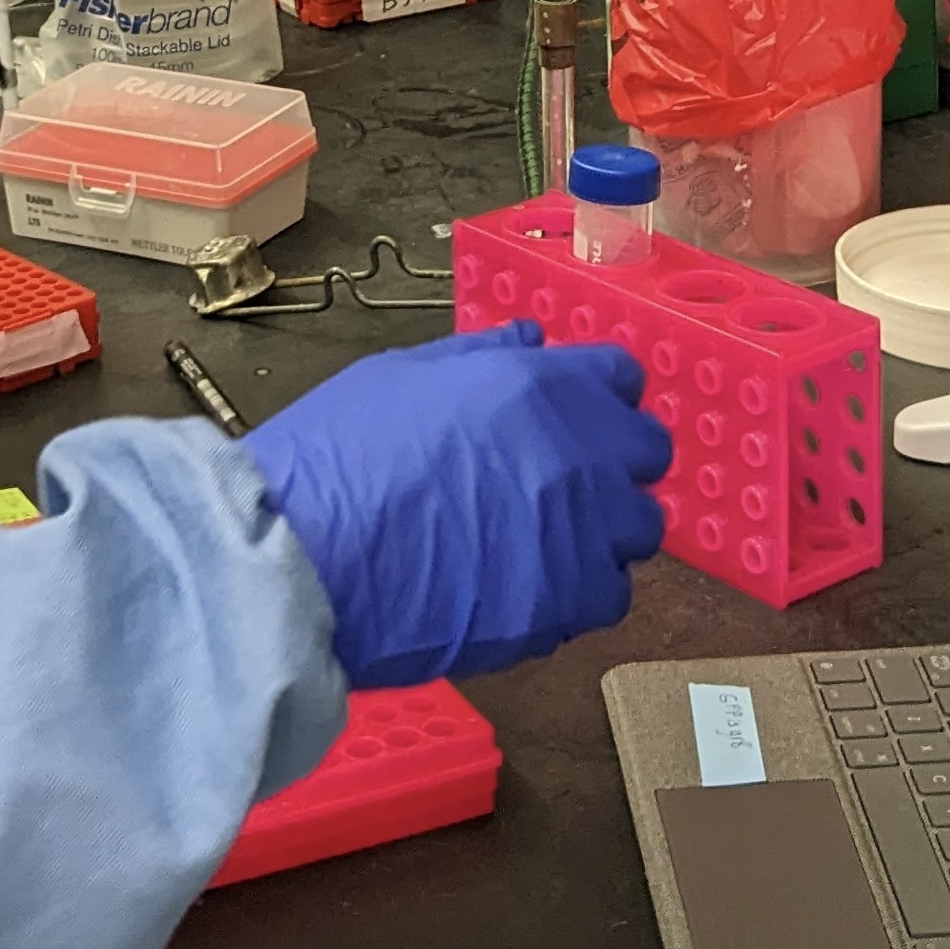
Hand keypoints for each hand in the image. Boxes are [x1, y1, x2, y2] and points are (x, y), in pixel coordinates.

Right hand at [241, 324, 668, 689]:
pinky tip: (520, 590)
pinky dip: (575, 595)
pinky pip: (606, 597)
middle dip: (611, 463)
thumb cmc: (334, 459)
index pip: (620, 377)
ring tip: (533, 544)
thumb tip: (529, 341)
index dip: (597, 398)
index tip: (574, 416)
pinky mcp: (568, 607)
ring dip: (598, 532)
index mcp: (537, 386)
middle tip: (557, 483)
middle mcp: (578, 454)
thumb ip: (478, 359)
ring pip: (634, 531)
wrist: (303, 562)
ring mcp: (581, 533)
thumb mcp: (399, 376)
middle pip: (646, 454)